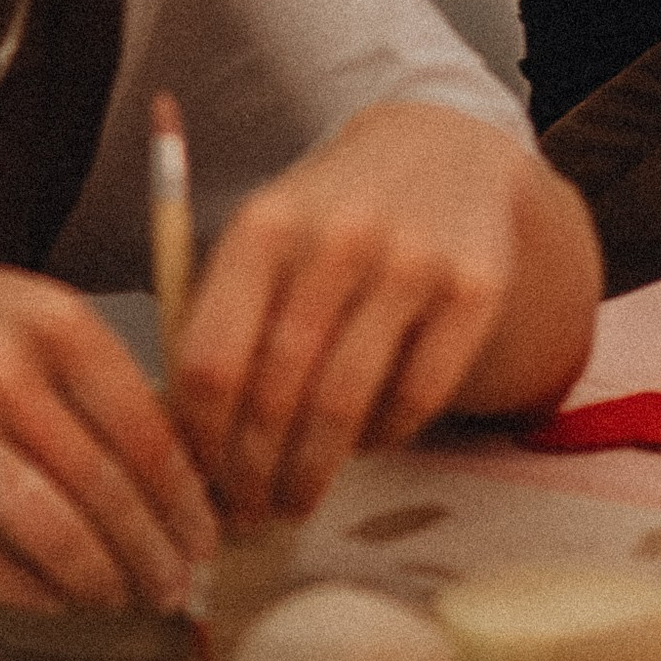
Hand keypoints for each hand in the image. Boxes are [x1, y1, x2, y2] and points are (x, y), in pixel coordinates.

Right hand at [0, 250, 218, 615]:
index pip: (147, 428)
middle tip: (174, 585)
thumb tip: (178, 467)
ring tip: (121, 599)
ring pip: (50, 531)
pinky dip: (28, 589)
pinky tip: (52, 598)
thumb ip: (92, 375)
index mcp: (52, 319)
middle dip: (153, 553)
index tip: (205, 537)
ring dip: (98, 580)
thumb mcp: (21, 311)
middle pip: (106, 488)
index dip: (185, 499)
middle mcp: (0, 366)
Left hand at [171, 103, 532, 527]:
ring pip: (344, 405)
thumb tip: (187, 447)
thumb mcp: (265, 237)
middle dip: (254, 473)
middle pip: (276, 392)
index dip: (200, 440)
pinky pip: (416, 397)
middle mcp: (336, 238)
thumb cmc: (329, 217)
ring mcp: (411, 262)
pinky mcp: (473, 289)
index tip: (197, 483)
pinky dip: (382, 438)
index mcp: (264, 226)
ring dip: (312, 473)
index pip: (211, 359)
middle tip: (247, 513)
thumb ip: (223, 318)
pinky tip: (363, 445)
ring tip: (296, 500)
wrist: (442, 148)